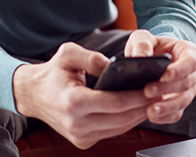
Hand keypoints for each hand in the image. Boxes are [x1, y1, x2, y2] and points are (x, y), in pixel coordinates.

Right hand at [13, 42, 154, 148]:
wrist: (33, 95)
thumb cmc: (53, 72)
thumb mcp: (68, 54)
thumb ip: (91, 57)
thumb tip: (113, 65)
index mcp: (74, 102)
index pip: (114, 103)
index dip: (136, 96)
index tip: (153, 87)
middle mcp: (77, 124)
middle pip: (121, 118)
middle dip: (143, 105)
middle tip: (162, 92)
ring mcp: (80, 136)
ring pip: (119, 128)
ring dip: (138, 114)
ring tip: (155, 98)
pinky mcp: (83, 140)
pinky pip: (112, 131)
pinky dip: (127, 120)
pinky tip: (138, 106)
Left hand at [124, 30, 195, 124]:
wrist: (148, 60)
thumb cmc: (148, 45)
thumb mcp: (142, 37)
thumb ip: (142, 43)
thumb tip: (140, 57)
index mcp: (187, 51)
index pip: (190, 61)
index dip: (179, 69)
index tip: (164, 75)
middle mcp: (191, 71)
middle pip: (187, 82)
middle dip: (168, 88)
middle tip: (148, 90)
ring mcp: (187, 89)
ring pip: (184, 100)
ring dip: (168, 106)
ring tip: (150, 110)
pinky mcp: (179, 104)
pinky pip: (177, 114)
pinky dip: (165, 117)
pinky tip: (152, 117)